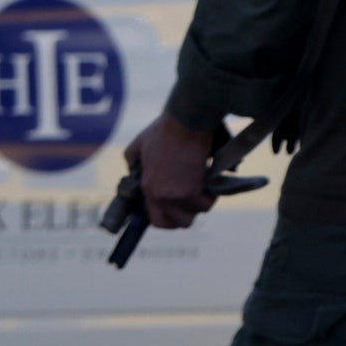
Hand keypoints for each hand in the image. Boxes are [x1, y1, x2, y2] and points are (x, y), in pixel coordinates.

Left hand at [124, 114, 217, 230]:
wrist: (185, 122)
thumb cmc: (165, 130)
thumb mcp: (138, 145)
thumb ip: (133, 162)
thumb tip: (134, 171)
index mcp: (147, 187)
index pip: (157, 221)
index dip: (170, 219)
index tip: (178, 210)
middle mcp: (161, 195)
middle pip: (180, 223)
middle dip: (189, 214)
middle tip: (194, 200)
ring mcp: (177, 194)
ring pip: (197, 213)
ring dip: (202, 202)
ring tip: (203, 187)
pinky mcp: (194, 189)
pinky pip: (208, 202)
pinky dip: (212, 194)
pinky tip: (210, 181)